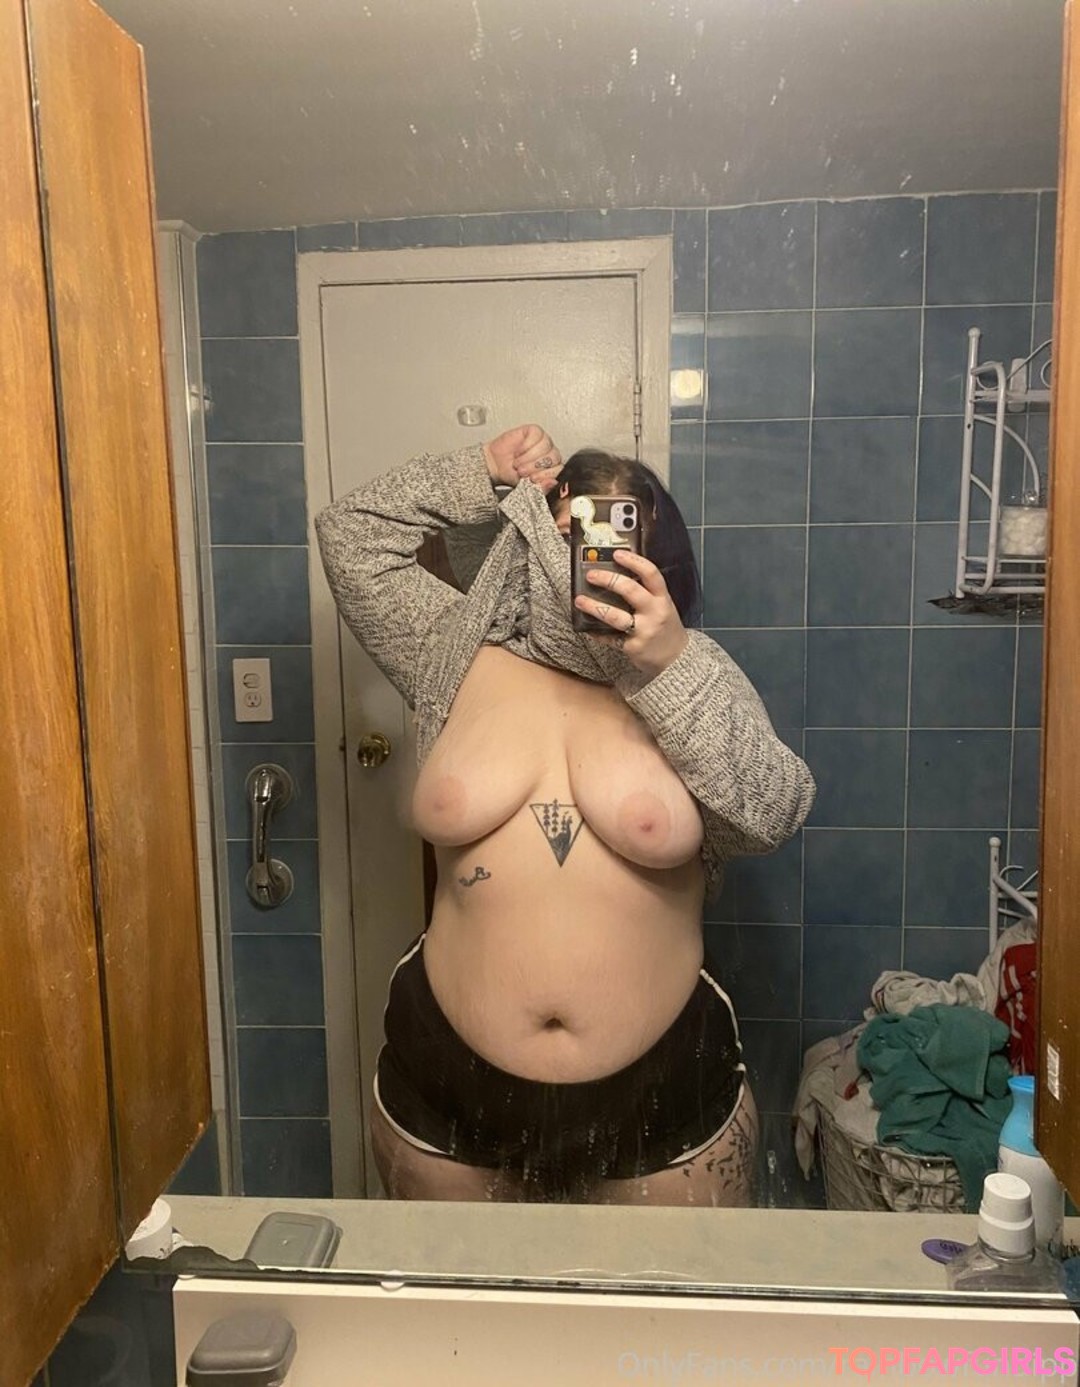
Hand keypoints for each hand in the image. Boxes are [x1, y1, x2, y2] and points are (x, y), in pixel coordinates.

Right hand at [483, 424, 562, 492]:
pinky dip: (525, 446)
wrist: (495, 465)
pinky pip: (537, 436)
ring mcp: (544, 441)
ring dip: (529, 457)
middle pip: (554, 457)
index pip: (559, 470)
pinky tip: (518, 452)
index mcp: (552, 468)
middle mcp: (550, 454)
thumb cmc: (512, 474)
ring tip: (518, 463)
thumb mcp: (527, 487)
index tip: (532, 479)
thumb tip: (552, 482)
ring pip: (546, 446)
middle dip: (535, 467)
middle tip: (522, 471)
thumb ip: (541, 487)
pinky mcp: (534, 431)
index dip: (546, 475)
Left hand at [575, 548, 688, 677]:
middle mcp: (655, 612)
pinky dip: (597, 632)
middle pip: (630, 590)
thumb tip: (618, 574)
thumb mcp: (663, 606)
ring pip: (615, 616)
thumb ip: (646, 592)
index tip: (617, 554)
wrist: (676, 658)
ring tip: (579, 600)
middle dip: (607, 580)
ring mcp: (644, 631)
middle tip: (591, 575)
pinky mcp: (633, 647)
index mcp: (663, 598)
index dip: (633, 561)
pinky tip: (587, 626)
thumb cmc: (665, 627)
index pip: (651, 574)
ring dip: (594, 607)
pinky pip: (610, 637)